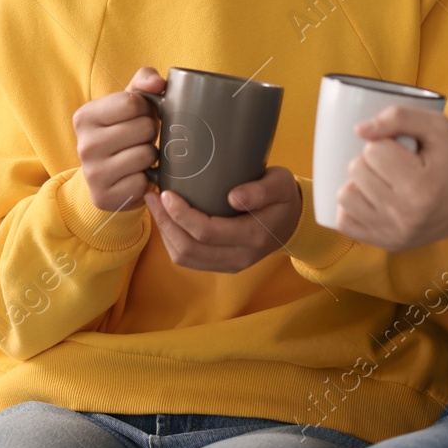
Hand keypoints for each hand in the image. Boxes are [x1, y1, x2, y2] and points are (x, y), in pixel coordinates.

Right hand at [71, 67, 162, 213]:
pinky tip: (136, 176)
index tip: (138, 117)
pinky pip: (143, 183)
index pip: (133, 103)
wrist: (107, 175)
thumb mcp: (129, 102)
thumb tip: (158, 83)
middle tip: (140, 139)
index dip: (145, 109)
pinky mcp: (104, 197)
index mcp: (85, 116)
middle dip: (150, 133)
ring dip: (150, 156)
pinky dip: (146, 180)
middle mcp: (83, 145)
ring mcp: (92, 174)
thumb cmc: (123, 131)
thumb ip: (144, 81)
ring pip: (146, 155)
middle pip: (143, 128)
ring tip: (139, 156)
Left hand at [144, 165, 302, 271]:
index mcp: (253, 237)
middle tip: (153, 197)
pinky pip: (189, 259)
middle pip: (189, 248)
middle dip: (165, 223)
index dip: (181, 215)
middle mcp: (239, 257)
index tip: (166, 193)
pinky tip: (167, 220)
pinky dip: (172, 240)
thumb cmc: (284, 196)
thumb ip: (261, 191)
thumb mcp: (281, 184)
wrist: (294, 221)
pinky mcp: (221, 264)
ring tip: (155, 207)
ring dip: (165, 233)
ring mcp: (229, 264)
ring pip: (185, 257)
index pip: (207, 232)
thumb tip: (233, 197)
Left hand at [334, 106, 447, 250]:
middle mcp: (405, 215)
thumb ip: (400, 116)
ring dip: (359, 182)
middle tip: (394, 163)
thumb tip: (359, 129)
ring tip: (382, 180)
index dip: (385, 142)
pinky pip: (345, 222)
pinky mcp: (386, 244)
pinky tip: (373, 198)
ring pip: (345, 196)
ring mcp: (394, 233)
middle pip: (357, 170)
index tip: (403, 149)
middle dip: (371, 160)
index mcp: (421, 186)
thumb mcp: (439, 127)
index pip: (373, 150)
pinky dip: (354, 207)